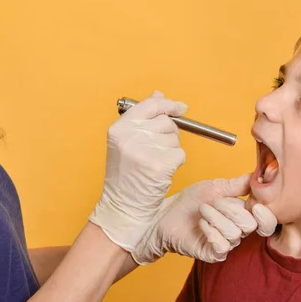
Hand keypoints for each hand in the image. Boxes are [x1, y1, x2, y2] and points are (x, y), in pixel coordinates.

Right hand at [88, 91, 186, 251]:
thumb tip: (159, 95)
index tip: (180, 108)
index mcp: (119, 128)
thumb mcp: (126, 143)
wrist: (122, 207)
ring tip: (154, 164)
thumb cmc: (125, 176)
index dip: (168, 104)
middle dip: (169, 135)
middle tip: (157, 151)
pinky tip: (162, 173)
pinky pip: (180, 155)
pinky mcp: (160, 165)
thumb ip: (142, 118)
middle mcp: (131, 137)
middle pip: (167, 122)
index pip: (150, 105)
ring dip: (171, 151)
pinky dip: (176, 164)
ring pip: (175, 139)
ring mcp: (145, 151)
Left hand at [132, 174, 276, 263]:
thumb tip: (256, 175)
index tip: (254, 203)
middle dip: (230, 209)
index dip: (264, 214)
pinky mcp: (212, 254)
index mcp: (241, 214)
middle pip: (250, 225)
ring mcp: (225, 244)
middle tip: (212, 202)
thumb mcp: (215, 187)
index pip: (266, 220)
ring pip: (234, 233)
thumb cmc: (189, 202)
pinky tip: (200, 224)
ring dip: (215, 217)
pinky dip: (210, 231)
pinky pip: (222, 246)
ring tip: (202, 211)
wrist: (165, 215)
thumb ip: (237, 185)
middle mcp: (237, 231)